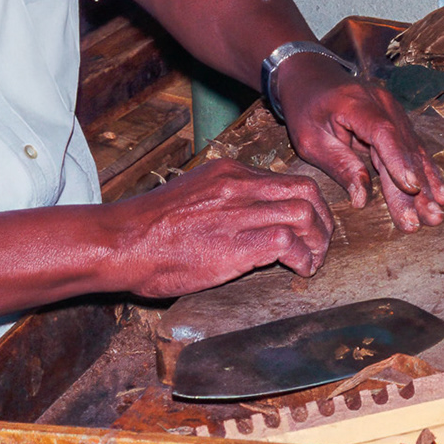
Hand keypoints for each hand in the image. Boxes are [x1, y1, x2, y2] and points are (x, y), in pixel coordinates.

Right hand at [103, 158, 333, 297]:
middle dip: (322, 218)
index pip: (284, 179)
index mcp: (227, 172)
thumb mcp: (190, 197)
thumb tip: (243, 219)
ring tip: (313, 260)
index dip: (305, 203)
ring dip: (318, 240)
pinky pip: (289, 242)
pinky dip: (304, 258)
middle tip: (320, 242)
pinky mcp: (237, 243)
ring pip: (304, 213)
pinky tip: (300, 270)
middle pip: (305, 190)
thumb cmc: (147, 229)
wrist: (120, 242)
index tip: (307, 224)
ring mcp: (239, 212)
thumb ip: (221, 201)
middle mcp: (238, 185)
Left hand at [270, 53, 443, 232]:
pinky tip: (440, 195)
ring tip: (437, 215)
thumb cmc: (306, 108)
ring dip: (427, 186)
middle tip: (429, 218)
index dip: (399, 161)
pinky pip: (413, 150)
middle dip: (417, 187)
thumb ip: (339, 166)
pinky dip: (426, 174)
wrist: (312, 76)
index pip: (383, 133)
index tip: (412, 187)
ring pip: (414, 152)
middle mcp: (383, 105)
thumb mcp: (310, 139)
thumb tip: (362, 200)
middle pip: (403, 149)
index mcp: (356, 103)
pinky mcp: (398, 122)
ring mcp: (394, 112)